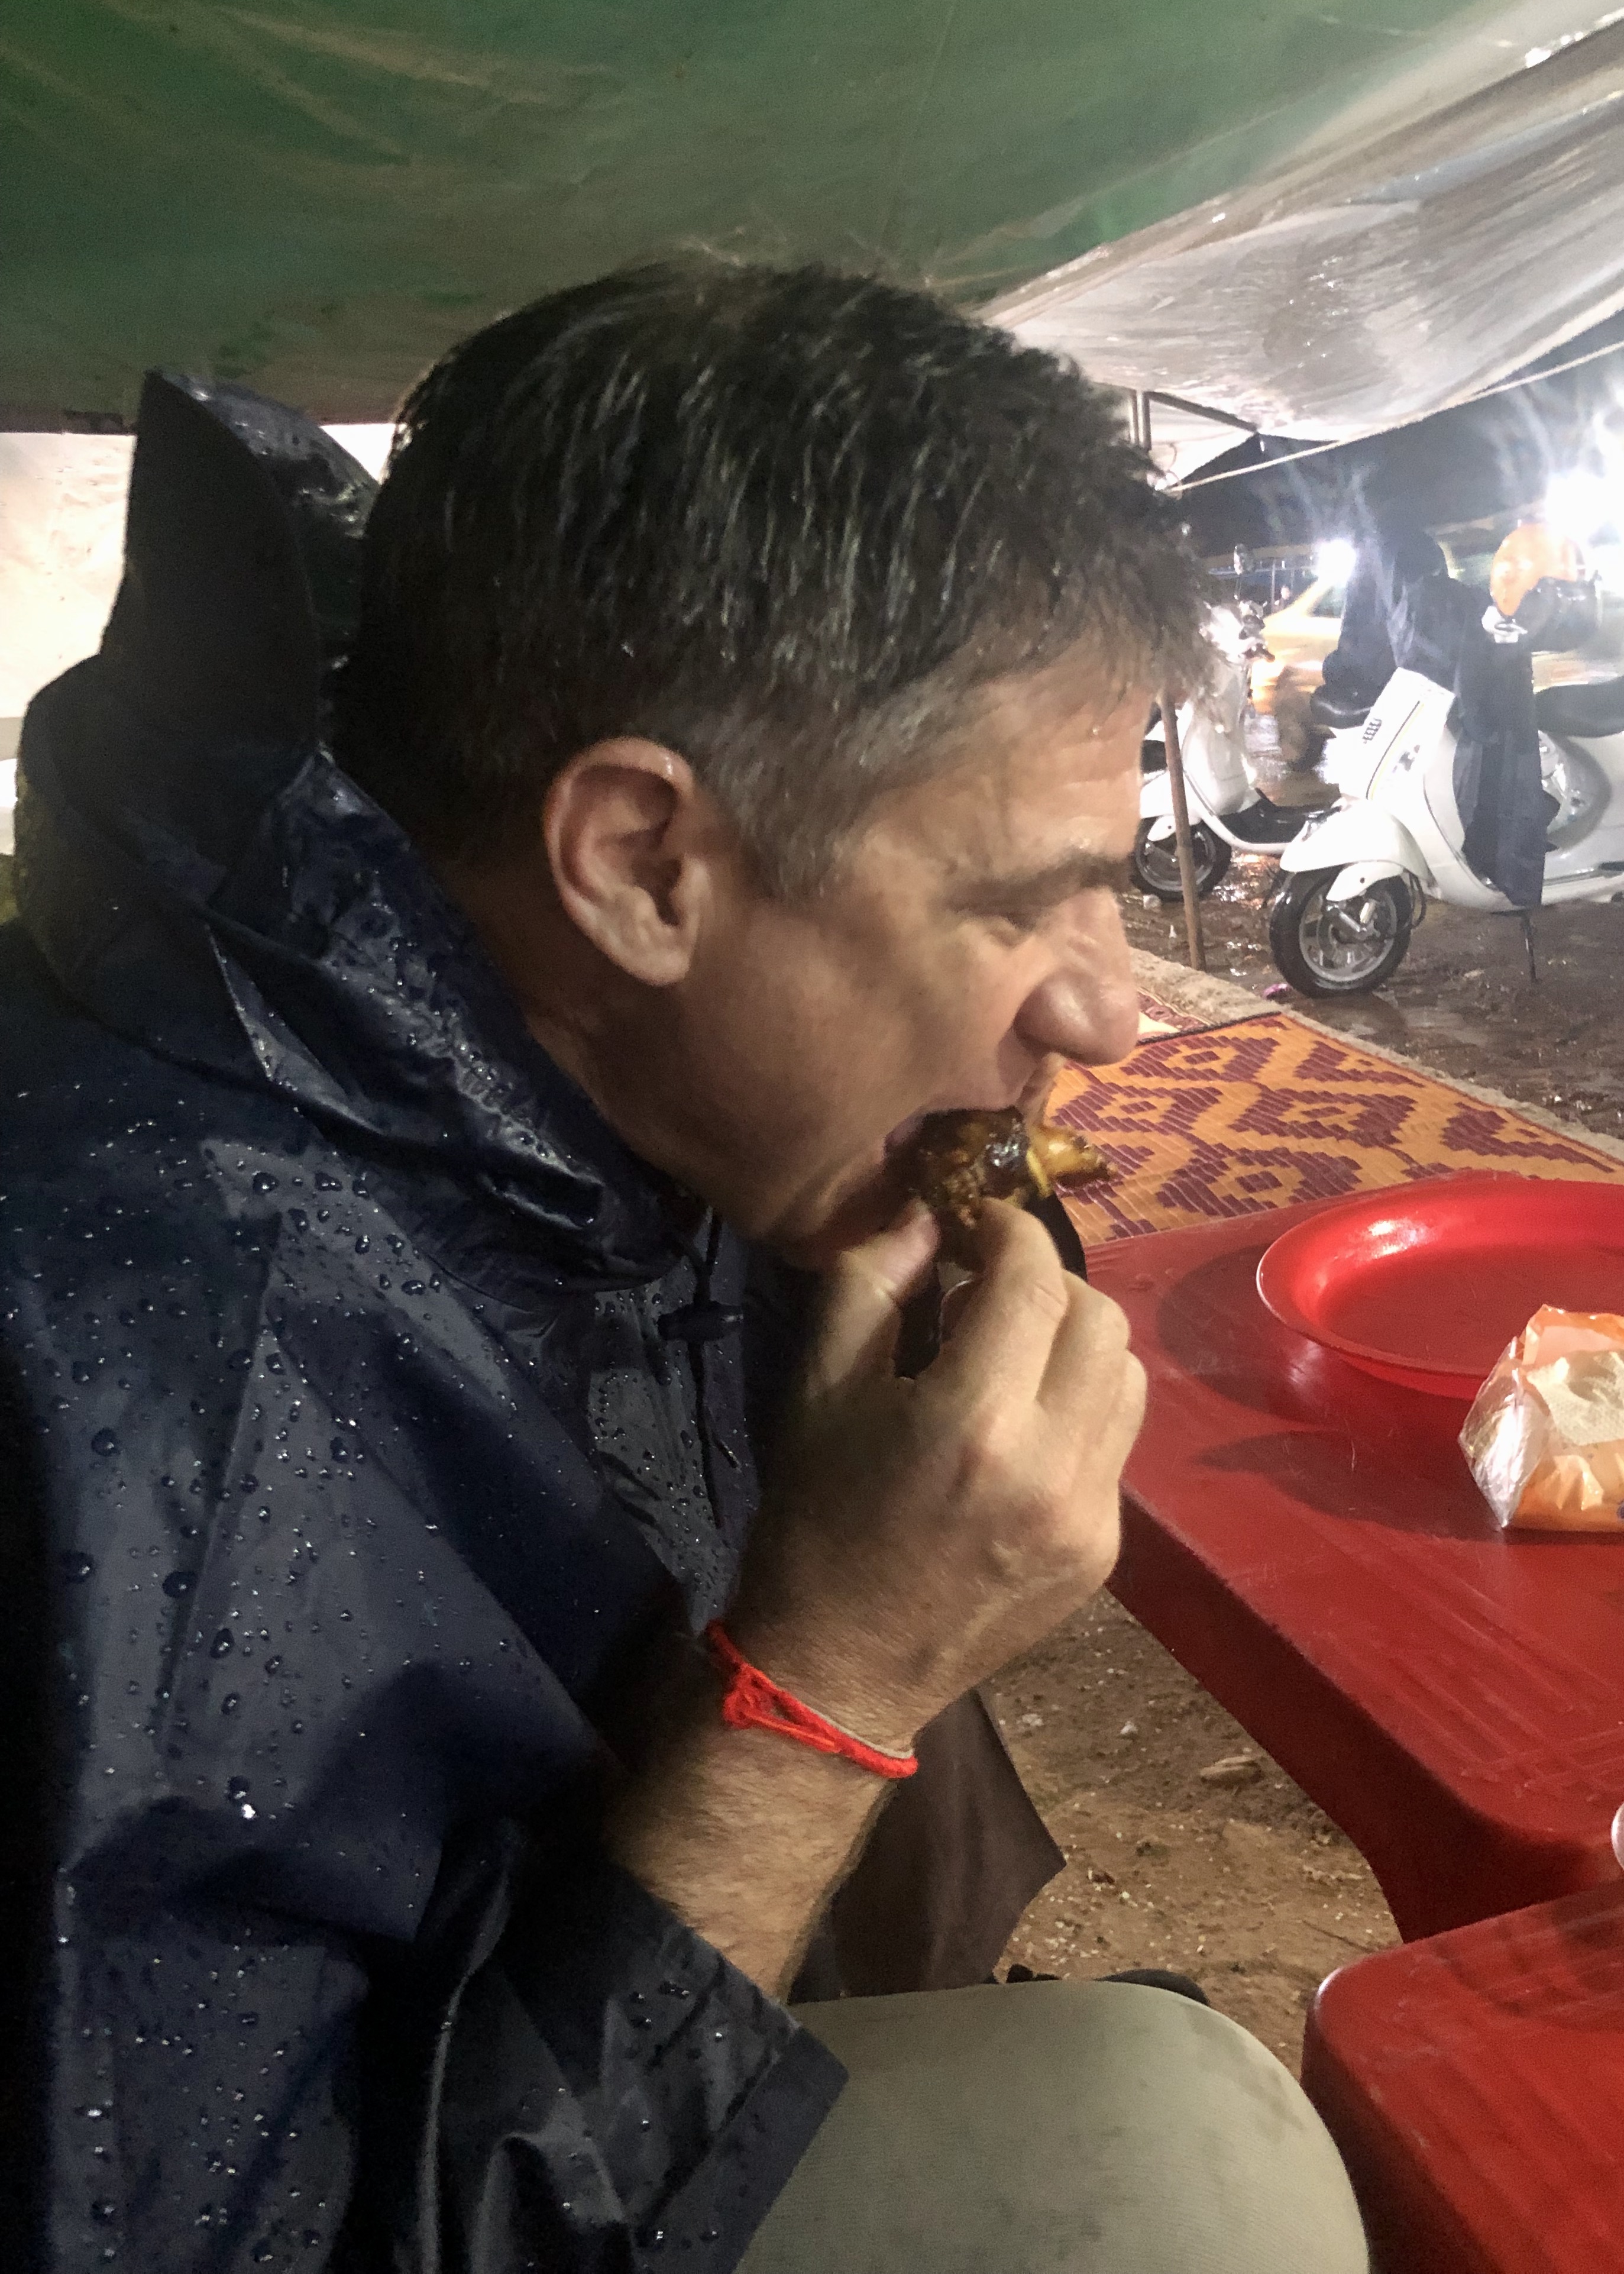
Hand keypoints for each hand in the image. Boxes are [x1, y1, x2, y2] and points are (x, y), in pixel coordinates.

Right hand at [729, 1197, 1145, 1749]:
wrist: (840, 1668)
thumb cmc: (815, 1520)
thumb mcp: (817, 1389)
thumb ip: (870, 1283)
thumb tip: (927, 1216)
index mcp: (973, 1419)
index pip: (1033, 1278)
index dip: (1008, 1232)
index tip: (972, 1229)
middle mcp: (1051, 1465)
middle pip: (1099, 1318)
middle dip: (1047, 1284)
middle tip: (986, 1294)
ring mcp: (1089, 1515)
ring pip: (1126, 1376)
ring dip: (1075, 1344)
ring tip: (1009, 1359)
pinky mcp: (1103, 1551)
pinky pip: (1115, 1445)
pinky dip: (1076, 1412)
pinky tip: (1018, 1432)